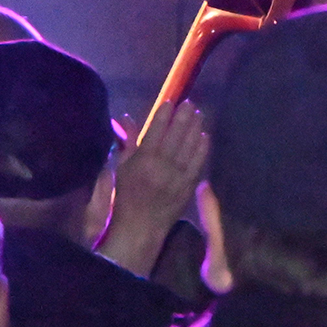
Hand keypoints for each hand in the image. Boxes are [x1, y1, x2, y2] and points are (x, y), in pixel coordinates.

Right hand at [96, 100, 206, 276]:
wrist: (141, 226)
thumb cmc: (126, 194)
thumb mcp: (121, 166)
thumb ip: (127, 141)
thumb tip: (124, 117)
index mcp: (143, 160)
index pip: (155, 131)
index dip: (164, 114)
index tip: (169, 101)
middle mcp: (162, 166)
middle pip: (176, 136)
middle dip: (183, 117)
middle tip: (190, 103)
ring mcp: (178, 177)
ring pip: (189, 147)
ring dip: (195, 129)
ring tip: (199, 114)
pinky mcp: (188, 187)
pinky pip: (198, 164)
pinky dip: (202, 149)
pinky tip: (205, 136)